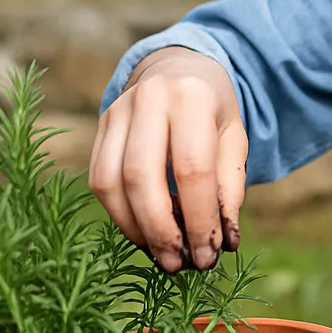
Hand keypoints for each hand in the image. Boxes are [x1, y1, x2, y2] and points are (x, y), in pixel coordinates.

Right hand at [89, 47, 247, 273]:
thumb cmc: (212, 111)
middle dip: (161, 231)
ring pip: (111, 182)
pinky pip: (98, 180)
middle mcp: (150, 99)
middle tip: (179, 265)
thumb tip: (224, 242)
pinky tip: (143, 232)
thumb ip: (230, 189)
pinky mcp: (100, 126)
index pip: (192, 169)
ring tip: (162, 255)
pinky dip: (118, 215)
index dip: (199, 219)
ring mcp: (117, 110)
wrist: (178, 67)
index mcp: (193, 98)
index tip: (209, 255)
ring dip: (135, 229)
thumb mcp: (234, 139)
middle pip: (143, 178)